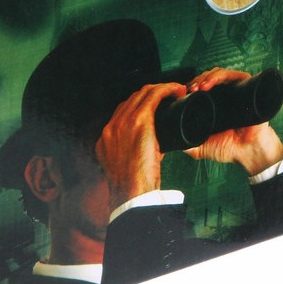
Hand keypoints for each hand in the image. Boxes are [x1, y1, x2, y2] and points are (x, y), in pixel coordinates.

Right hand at [95, 82, 185, 210]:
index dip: (140, 104)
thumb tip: (157, 148)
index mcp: (106, 138)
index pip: (123, 111)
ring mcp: (123, 122)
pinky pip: (153, 96)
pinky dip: (166, 89)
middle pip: (132, 98)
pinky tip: (176, 90)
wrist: (131, 194)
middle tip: (168, 95)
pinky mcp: (139, 121)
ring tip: (174, 91)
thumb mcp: (127, 168)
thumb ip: (136, 154)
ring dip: (160, 89)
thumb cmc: (133, 187)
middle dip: (151, 93)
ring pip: (143, 93)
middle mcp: (112, 127)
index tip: (154, 105)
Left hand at [184, 68, 282, 175]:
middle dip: (195, 81)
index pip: (199, 87)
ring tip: (198, 87)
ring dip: (205, 77)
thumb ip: (187, 145)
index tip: (181, 94)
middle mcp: (225, 94)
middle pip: (206, 77)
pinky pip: (233, 75)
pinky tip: (209, 84)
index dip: (189, 87)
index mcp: (214, 103)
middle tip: (189, 90)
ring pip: (217, 73)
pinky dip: (219, 76)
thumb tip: (172, 142)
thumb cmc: (229, 149)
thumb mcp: (201, 148)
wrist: (250, 154)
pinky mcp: (247, 87)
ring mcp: (236, 90)